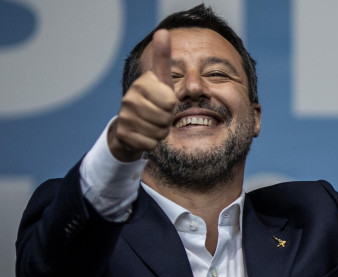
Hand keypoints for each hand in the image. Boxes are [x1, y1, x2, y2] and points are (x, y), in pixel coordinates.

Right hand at [107, 29, 176, 161]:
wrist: (131, 127)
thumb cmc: (153, 101)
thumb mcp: (162, 80)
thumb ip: (163, 58)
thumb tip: (163, 30)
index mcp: (143, 83)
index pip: (170, 101)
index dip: (172, 105)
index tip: (165, 101)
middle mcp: (130, 97)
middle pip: (166, 116)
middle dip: (167, 119)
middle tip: (160, 115)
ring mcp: (125, 115)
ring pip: (159, 131)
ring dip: (160, 131)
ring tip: (153, 123)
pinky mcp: (123, 133)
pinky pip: (151, 142)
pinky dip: (152, 142)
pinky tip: (145, 134)